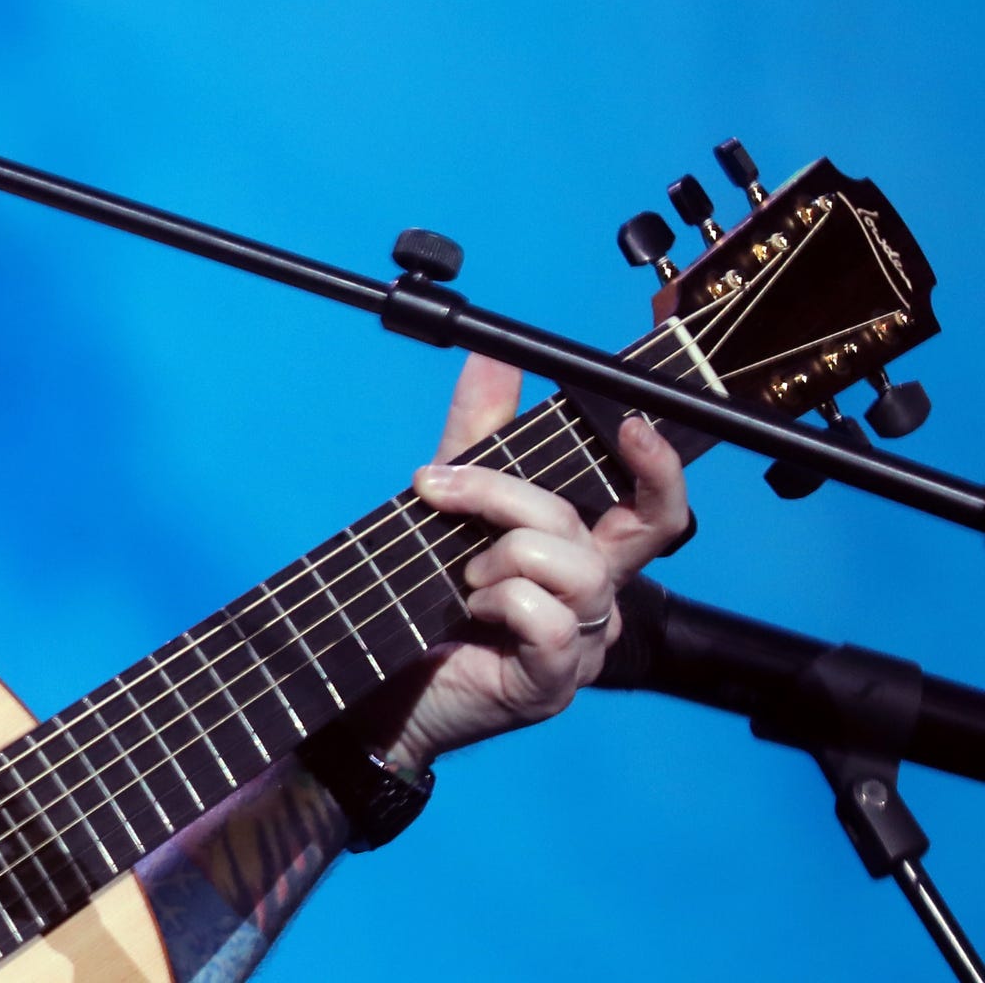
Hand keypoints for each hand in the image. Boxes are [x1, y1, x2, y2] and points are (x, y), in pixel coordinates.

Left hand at [378, 353, 690, 769]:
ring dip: (499, 558)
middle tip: (442, 491)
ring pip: (571, 568)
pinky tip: (469, 614)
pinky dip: (499, 603)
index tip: (630, 422)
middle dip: (509, 496)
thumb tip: (493, 356)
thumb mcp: (449, 504)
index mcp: (586, 554)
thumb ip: (477, 436)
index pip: (654, 510)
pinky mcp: (554, 682)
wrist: (386, 687)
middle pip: (595, 526)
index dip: (657, 468)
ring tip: (463, 580)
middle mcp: (597, 597)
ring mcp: (583, 643)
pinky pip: (548, 620)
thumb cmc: (425, 598)